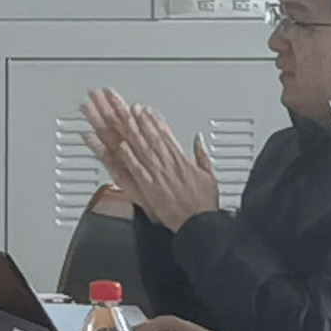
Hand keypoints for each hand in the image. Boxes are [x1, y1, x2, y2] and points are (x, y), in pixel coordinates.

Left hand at [82, 89, 220, 230]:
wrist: (199, 224)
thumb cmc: (204, 204)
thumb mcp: (209, 175)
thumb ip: (202, 155)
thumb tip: (198, 140)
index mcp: (182, 160)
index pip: (166, 135)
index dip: (154, 120)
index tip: (144, 109)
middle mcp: (169, 165)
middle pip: (151, 138)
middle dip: (139, 121)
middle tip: (127, 106)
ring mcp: (159, 175)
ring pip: (143, 149)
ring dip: (133, 133)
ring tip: (122, 119)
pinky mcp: (150, 188)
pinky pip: (138, 170)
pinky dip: (130, 157)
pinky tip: (121, 146)